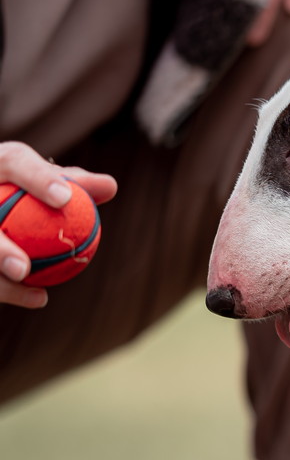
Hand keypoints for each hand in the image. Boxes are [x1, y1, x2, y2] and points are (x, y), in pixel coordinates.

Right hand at [0, 141, 115, 308]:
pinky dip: (7, 290)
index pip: (11, 161)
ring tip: (30, 284)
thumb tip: (109, 186)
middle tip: (24, 268)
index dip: (37, 178)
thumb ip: (70, 182)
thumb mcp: (34, 178)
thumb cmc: (14, 186)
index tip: (64, 197)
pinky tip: (39, 298)